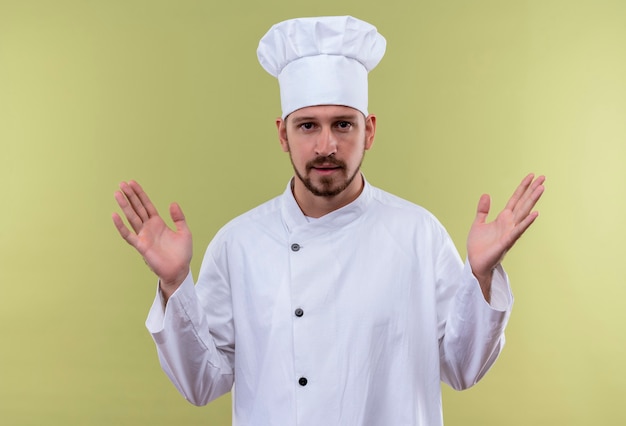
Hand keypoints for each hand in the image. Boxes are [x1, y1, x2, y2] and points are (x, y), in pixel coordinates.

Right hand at [112, 180, 191, 297]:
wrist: (180, 270)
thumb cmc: (182, 254)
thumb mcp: (184, 232)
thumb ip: (179, 218)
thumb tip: (172, 203)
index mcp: (158, 223)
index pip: (146, 205)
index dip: (140, 194)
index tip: (132, 183)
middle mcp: (148, 228)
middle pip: (137, 208)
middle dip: (130, 196)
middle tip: (122, 183)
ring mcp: (144, 236)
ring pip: (132, 218)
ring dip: (125, 206)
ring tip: (117, 193)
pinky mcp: (141, 246)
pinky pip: (129, 235)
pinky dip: (121, 226)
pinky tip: (115, 216)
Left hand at [467, 173, 544, 299]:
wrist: (475, 263)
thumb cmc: (479, 246)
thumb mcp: (478, 223)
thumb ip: (483, 210)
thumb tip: (486, 194)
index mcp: (503, 218)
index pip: (515, 199)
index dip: (523, 187)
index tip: (532, 176)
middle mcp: (510, 223)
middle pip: (523, 203)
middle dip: (532, 190)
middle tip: (543, 177)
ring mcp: (510, 232)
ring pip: (523, 214)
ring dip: (532, 201)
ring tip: (541, 189)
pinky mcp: (507, 242)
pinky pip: (518, 230)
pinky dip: (526, 222)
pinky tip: (535, 213)